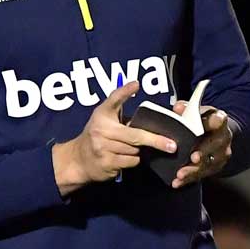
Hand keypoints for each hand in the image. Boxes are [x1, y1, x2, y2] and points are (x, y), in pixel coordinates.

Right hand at [52, 81, 178, 195]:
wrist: (78, 159)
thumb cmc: (98, 135)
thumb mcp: (104, 117)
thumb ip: (119, 106)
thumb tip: (139, 91)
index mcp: (102, 114)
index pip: (114, 100)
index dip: (124, 91)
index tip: (136, 84)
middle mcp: (101, 130)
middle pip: (135, 136)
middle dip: (156, 141)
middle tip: (171, 145)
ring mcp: (103, 148)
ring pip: (135, 151)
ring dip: (138, 151)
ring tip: (127, 148)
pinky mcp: (106, 164)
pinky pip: (131, 162)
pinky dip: (132, 160)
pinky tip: (122, 157)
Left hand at [170, 104, 231, 188]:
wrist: (216, 133)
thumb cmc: (203, 120)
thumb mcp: (196, 110)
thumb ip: (185, 108)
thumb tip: (178, 108)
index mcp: (219, 119)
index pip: (217, 120)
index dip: (212, 123)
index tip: (206, 127)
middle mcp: (224, 137)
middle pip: (215, 145)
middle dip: (203, 152)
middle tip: (193, 158)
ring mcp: (222, 153)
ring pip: (209, 163)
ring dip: (194, 170)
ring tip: (180, 174)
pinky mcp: (216, 166)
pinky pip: (203, 174)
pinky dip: (189, 179)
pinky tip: (177, 182)